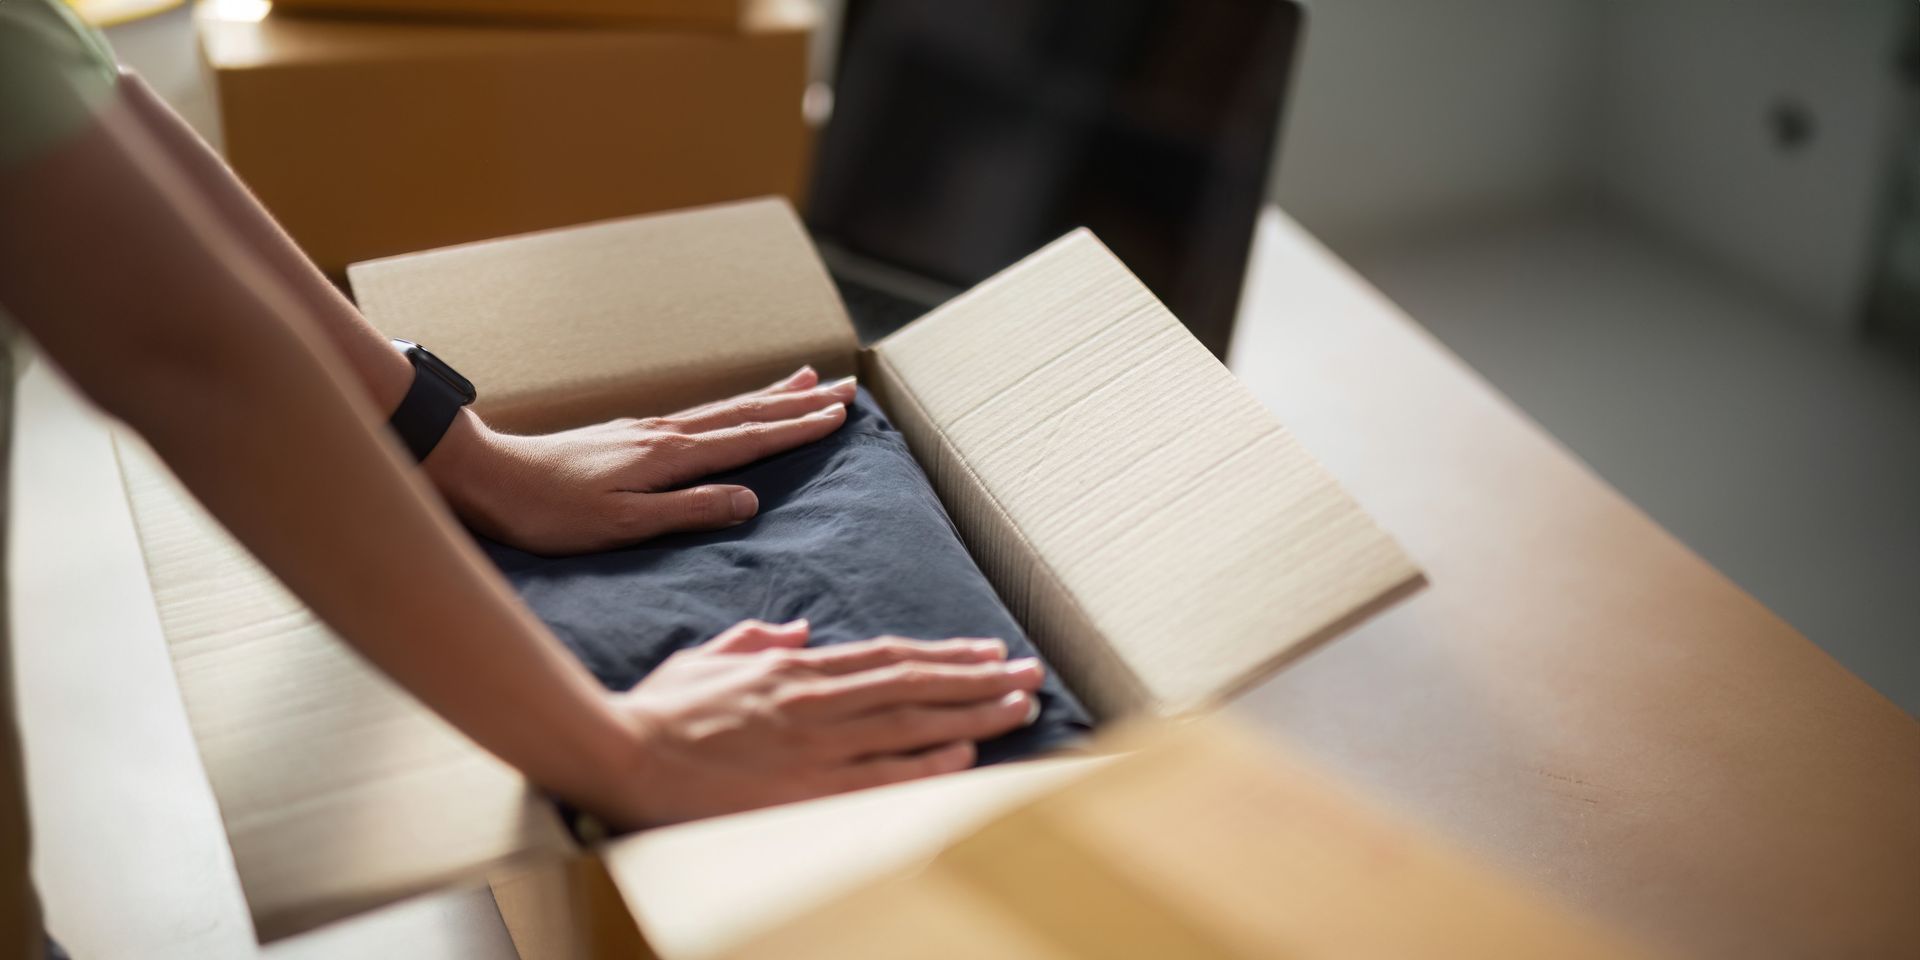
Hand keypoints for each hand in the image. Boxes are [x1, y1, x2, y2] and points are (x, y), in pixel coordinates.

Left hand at [429, 366, 856, 554]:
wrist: (485, 477)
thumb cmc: (549, 513)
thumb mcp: (622, 524)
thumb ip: (688, 510)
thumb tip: (749, 500)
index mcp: (670, 456)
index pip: (749, 439)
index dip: (797, 427)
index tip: (841, 413)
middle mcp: (664, 434)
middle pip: (745, 413)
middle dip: (798, 402)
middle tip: (846, 386)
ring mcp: (645, 430)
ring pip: (723, 409)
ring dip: (769, 396)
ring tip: (807, 378)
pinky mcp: (628, 436)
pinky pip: (698, 415)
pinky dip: (730, 407)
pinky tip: (733, 408)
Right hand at [594, 619, 1045, 827]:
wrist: (620, 754)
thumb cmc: (656, 712)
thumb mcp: (705, 659)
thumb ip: (755, 642)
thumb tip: (796, 630)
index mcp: (794, 670)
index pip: (887, 656)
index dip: (943, 654)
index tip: (986, 651)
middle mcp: (815, 700)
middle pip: (914, 684)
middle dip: (979, 678)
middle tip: (1030, 673)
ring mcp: (813, 745)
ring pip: (911, 722)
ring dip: (972, 712)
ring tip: (1020, 705)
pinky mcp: (803, 788)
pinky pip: (879, 774)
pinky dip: (926, 762)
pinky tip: (967, 753)